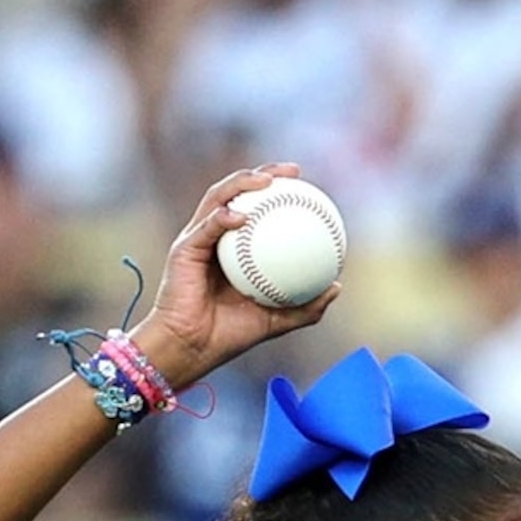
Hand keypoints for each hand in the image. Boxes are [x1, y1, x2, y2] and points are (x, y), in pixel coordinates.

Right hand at [133, 164, 340, 390]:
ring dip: (241, 183)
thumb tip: (336, 287)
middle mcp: (214, 237)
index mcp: (234, 248)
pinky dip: (224, 218)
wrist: (193, 348)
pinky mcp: (184, 249)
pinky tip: (243, 215)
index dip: (277, 191)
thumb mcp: (276, 321)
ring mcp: (197, 239)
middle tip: (291, 172)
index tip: (303, 183)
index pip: (255, 208)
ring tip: (266, 181)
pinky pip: (207, 228)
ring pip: (218, 198)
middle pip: (237, 192)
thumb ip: (305, 306)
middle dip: (262, 174)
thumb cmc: (229, 336)